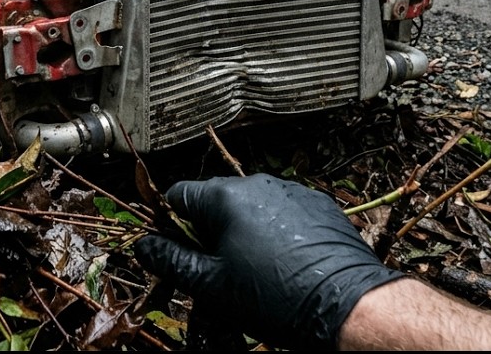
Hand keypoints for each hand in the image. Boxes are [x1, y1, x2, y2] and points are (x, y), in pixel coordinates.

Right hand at [134, 173, 402, 348]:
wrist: (346, 306)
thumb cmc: (275, 297)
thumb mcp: (211, 285)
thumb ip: (170, 260)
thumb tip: (143, 246)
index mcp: (224, 197)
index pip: (178, 195)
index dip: (172, 224)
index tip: (179, 251)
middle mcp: (257, 183)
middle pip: (216, 200)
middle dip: (210, 230)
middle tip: (219, 269)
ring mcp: (292, 192)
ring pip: (251, 206)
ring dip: (245, 230)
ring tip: (258, 270)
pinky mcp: (319, 205)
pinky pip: (284, 212)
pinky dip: (277, 230)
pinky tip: (285, 262)